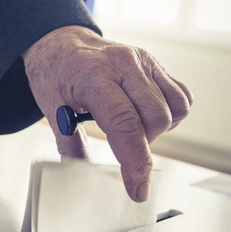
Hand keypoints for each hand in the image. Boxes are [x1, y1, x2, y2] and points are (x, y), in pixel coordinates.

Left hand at [22, 26, 192, 201]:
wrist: (59, 43)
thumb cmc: (53, 73)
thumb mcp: (50, 107)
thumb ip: (68, 144)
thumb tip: (79, 176)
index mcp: (92, 74)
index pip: (124, 124)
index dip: (134, 162)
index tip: (137, 188)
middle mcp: (123, 63)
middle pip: (155, 119)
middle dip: (142, 143)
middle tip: (118, 143)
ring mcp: (142, 60)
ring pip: (173, 109)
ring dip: (157, 129)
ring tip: (129, 126)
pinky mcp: (155, 62)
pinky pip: (180, 97)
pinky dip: (170, 114)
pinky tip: (144, 114)